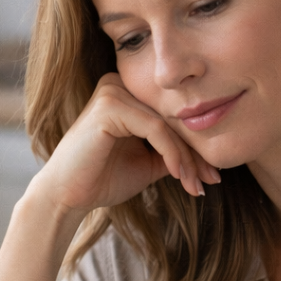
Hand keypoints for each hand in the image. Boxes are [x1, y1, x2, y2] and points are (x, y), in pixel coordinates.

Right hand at [30, 72, 219, 218]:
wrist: (67, 196)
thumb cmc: (102, 179)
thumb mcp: (148, 163)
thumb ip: (172, 152)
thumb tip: (208, 155)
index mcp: (127, 94)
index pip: (171, 118)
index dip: (194, 148)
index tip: (212, 175)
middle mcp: (120, 84)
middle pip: (172, 119)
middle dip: (195, 153)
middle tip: (212, 180)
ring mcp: (113, 91)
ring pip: (167, 125)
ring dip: (187, 158)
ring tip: (198, 184)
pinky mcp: (110, 105)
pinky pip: (155, 129)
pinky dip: (172, 154)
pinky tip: (179, 175)